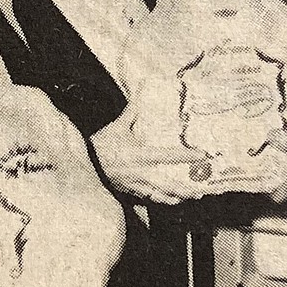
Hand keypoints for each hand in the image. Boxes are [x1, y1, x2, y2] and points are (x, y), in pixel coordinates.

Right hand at [92, 111, 208, 204]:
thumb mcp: (118, 126)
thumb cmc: (102, 144)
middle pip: (168, 186)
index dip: (187, 156)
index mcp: (139, 155)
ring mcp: (134, 186)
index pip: (168, 156)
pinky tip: (170, 201)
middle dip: (185, 190)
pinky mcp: (129, 193)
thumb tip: (142, 85)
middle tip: (199, 191)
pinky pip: (148, 201)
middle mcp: (139, 173)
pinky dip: (161, 201)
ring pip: (159, 198)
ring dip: (175, 199)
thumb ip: (133, 109)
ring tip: (188, 197)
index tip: (202, 155)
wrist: (84, 162)